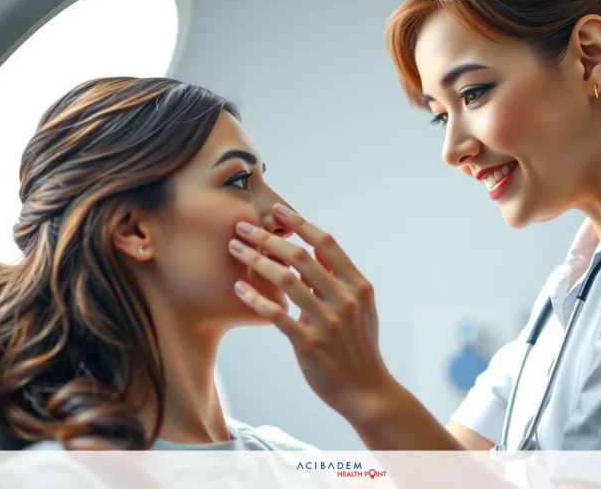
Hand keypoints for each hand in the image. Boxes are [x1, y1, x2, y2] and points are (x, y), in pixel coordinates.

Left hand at [228, 203, 396, 421]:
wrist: (365, 390)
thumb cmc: (358, 346)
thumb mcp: (360, 309)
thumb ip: (339, 281)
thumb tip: (314, 254)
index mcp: (357, 286)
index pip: (327, 244)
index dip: (301, 223)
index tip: (278, 209)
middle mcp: (344, 299)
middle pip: (300, 257)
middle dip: (267, 237)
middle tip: (242, 227)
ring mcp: (327, 321)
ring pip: (286, 280)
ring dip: (256, 260)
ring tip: (235, 250)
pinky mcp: (309, 343)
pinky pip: (276, 314)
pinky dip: (255, 298)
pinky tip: (239, 288)